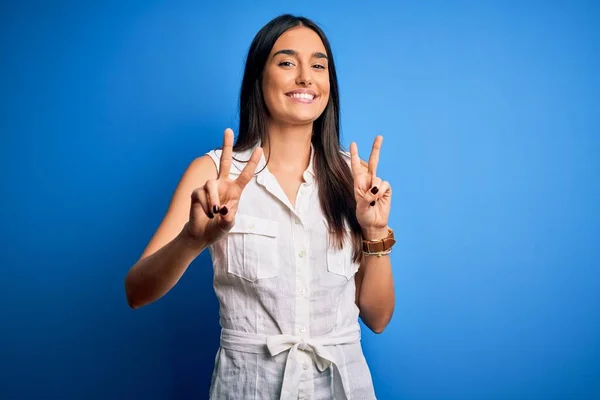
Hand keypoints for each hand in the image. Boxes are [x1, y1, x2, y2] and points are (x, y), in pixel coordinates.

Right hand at [186, 128, 261, 244]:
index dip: (252, 162)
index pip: (245, 174)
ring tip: (214, 212)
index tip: (259, 149)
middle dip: (226, 145)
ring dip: (213, 201)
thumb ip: (228, 218)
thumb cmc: (218, 227)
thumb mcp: (228, 224)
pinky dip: (205, 207)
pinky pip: (201, 195)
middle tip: (228, 130)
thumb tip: (222, 209)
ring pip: (210, 185)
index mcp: (234, 190)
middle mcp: (222, 184)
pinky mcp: (196, 192)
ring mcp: (208, 187)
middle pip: (224, 161)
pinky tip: (206, 213)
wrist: (202, 233)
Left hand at [350, 136, 391, 239]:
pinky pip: (384, 184)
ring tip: (372, 200)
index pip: (356, 166)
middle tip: (379, 136)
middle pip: (373, 162)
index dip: (355, 155)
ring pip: (377, 177)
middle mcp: (368, 181)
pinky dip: (381, 191)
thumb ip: (366, 197)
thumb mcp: (360, 207)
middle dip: (376, 149)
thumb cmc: (364, 216)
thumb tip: (376, 188)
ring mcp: (378, 185)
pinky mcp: (386, 189)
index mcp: (358, 183)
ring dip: (374, 189)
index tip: (353, 144)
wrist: (374, 224)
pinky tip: (379, 199)